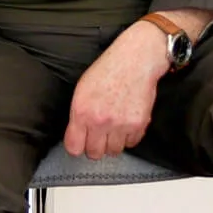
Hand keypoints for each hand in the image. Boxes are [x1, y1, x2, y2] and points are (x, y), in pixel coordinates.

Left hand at [64, 22, 167, 159]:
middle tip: (102, 133)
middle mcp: (99, 121)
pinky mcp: (137, 124)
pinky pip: (131, 143)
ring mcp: (119, 124)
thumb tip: (78, 134)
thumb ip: (79, 115)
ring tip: (117, 125)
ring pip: (114, 151)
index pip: (74, 148)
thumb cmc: (110, 68)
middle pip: (95, 153)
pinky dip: (130, 135)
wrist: (136, 58)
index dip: (78, 145)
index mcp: (82, 111)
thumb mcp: (83, 89)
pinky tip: (128, 120)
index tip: (82, 142)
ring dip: (115, 141)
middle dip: (97, 145)